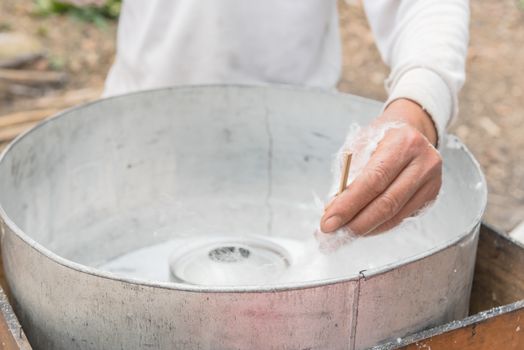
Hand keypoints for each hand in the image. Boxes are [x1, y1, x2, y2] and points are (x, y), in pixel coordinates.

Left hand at [320, 98, 441, 234]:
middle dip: (356, 223)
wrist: (410, 130)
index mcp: (403, 143)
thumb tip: (333, 208)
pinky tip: (363, 227)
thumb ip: (347, 176)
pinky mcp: (431, 195)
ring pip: (395, 215)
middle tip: (334, 234)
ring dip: (366, 229)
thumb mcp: (358, 146)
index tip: (329, 222)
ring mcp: (431, 181)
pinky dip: (379, 226)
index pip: (373, 180)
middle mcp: (423, 162)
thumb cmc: (380, 138)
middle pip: (387, 203)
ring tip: (343, 234)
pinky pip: (401, 218)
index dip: (349, 205)